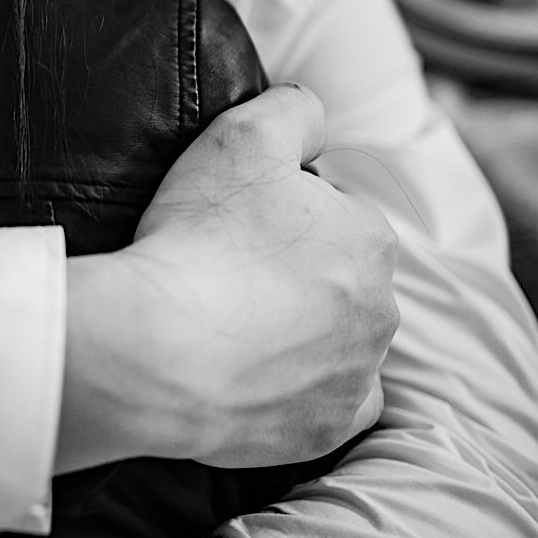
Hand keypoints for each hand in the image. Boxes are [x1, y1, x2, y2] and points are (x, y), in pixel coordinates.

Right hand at [59, 84, 397, 471]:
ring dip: (301, 330)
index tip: (235, 224)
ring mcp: (356, 375)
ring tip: (232, 323)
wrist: (155, 347)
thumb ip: (295, 109)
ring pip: (338, 341)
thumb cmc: (200, 238)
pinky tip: (258, 373)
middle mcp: (381, 310)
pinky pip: (329, 403)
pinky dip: (301, 389)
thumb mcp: (242, 134)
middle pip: (337, 278)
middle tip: (227, 271)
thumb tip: (314, 116)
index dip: (281, 212)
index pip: (333, 213)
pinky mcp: (325, 428)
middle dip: (297, 272)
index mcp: (370, 238)